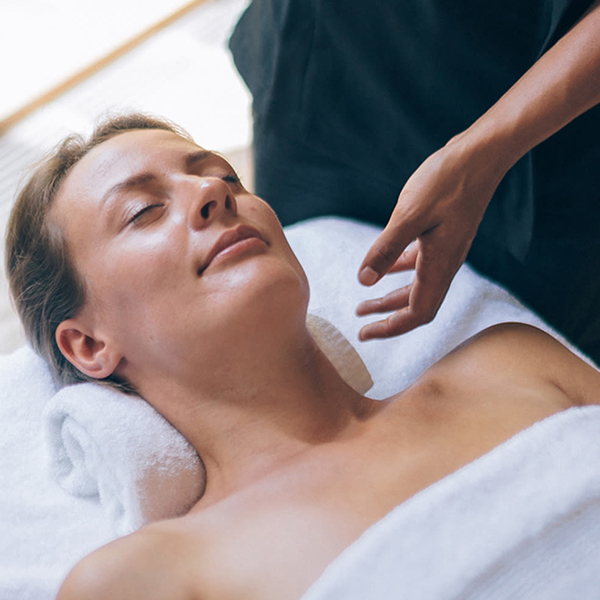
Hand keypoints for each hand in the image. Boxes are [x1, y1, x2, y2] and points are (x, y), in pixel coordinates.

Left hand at [356, 137, 504, 339]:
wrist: (480, 154)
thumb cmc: (447, 181)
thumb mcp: (409, 215)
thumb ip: (385, 249)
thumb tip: (363, 281)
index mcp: (439, 265)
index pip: (416, 313)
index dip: (391, 328)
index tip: (365, 335)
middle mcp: (445, 264)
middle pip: (416, 305)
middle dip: (387, 318)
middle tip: (360, 324)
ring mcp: (445, 249)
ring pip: (417, 286)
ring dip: (391, 298)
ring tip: (365, 303)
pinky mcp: (442, 234)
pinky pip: (419, 264)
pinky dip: (400, 272)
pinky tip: (385, 268)